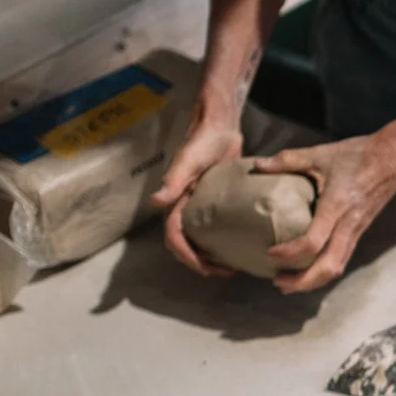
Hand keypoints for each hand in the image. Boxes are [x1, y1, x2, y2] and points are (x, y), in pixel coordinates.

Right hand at [152, 111, 244, 276]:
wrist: (220, 122)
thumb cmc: (203, 138)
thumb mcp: (189, 159)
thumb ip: (174, 180)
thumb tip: (156, 202)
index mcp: (175, 199)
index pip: (174, 236)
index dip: (186, 256)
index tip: (206, 269)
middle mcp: (185, 204)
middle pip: (184, 242)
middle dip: (198, 262)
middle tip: (222, 272)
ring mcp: (199, 203)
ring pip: (198, 238)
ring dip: (209, 255)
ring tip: (229, 266)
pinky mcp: (214, 200)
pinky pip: (214, 226)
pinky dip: (221, 241)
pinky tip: (239, 246)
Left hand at [255, 130, 395, 292]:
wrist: (392, 159)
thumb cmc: (356, 155)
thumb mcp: (319, 154)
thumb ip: (287, 160)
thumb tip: (257, 165)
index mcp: (336, 206)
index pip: (313, 242)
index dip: (289, 253)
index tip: (270, 252)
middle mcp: (348, 225)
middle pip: (327, 268)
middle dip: (302, 282)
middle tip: (277, 282)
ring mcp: (355, 232)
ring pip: (336, 268)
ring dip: (312, 282)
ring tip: (288, 283)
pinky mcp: (358, 233)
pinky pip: (341, 260)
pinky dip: (322, 272)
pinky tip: (307, 270)